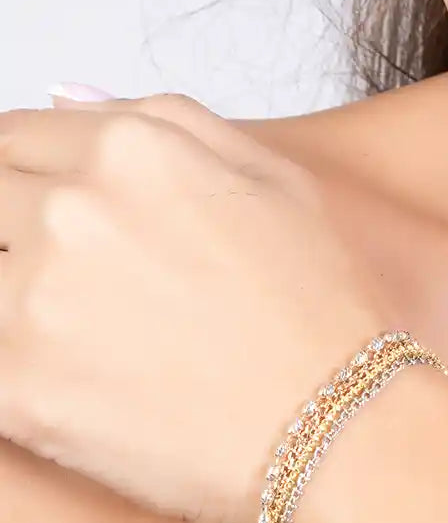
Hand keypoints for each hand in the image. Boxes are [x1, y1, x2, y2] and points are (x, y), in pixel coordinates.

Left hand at [0, 91, 386, 522]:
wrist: (339, 424)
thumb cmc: (323, 308)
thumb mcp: (279, 181)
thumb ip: (172, 123)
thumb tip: (70, 98)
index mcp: (133, 150)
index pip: (12, 139)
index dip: (23, 176)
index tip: (33, 210)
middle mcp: (73, 209)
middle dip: (11, 231)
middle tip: (72, 282)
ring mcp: (32, 299)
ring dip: (18, 301)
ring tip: (89, 336)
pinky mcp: (15, 387)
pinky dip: (18, 369)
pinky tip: (80, 384)